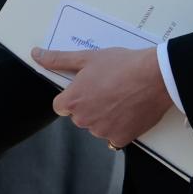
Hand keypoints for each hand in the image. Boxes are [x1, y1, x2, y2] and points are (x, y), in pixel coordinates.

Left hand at [32, 45, 171, 146]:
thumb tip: (36, 54)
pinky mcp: (120, 139)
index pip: (60, 106)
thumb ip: (59, 59)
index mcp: (73, 101)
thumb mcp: (88, 57)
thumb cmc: (123, 65)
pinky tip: (130, 111)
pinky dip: (121, 127)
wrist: (156, 76)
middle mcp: (84, 120)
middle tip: (110, 89)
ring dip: (106, 117)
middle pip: (80, 117)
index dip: (74, 96)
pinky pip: (114, 137)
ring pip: (97, 126)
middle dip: (91, 106)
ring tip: (123, 98)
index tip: (89, 87)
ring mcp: (102, 131)